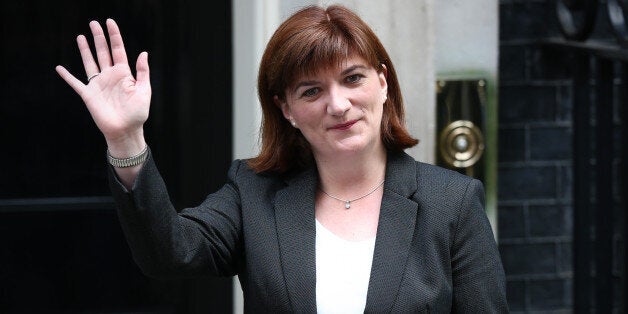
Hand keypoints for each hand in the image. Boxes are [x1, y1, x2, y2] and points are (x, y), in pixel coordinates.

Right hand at [56, 19, 149, 151]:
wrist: (125, 131)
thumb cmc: (137, 113)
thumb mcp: (144, 91)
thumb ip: (142, 72)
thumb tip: (143, 53)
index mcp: (124, 74)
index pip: (118, 50)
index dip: (114, 36)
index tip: (109, 22)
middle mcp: (110, 76)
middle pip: (102, 52)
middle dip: (98, 37)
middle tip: (93, 23)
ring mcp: (98, 84)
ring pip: (90, 62)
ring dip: (85, 50)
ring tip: (80, 36)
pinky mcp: (89, 95)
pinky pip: (75, 83)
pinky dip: (67, 76)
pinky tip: (60, 68)